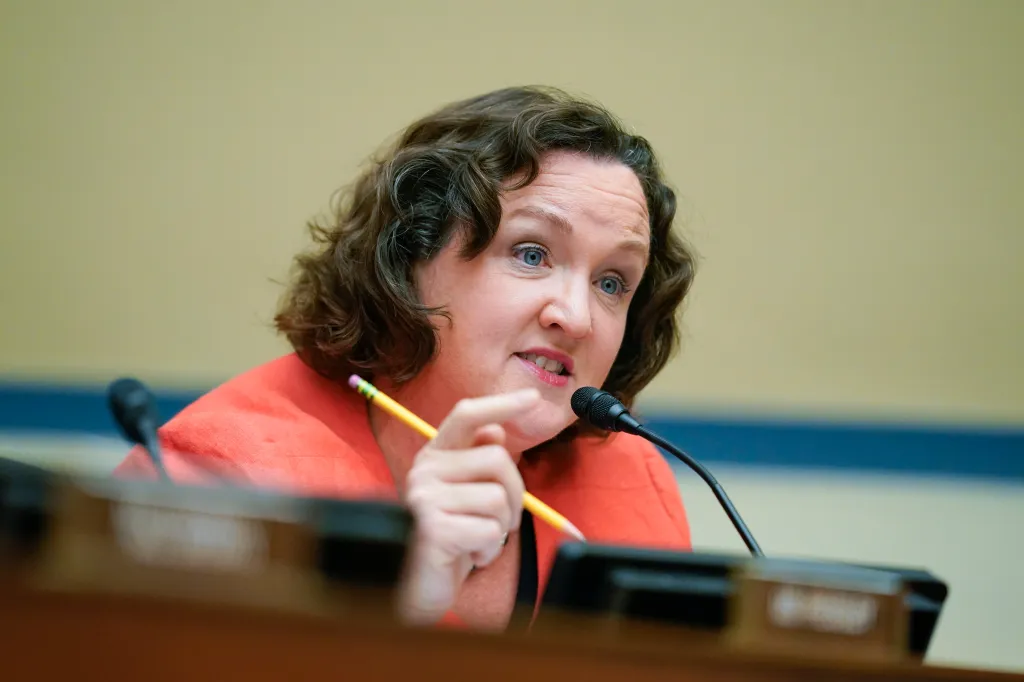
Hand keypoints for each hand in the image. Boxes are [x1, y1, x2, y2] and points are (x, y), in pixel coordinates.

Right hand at [396, 389, 539, 625]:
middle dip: (514, 493)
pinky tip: (469, 557)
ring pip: (498, 498)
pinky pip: (489, 531)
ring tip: (478, 541)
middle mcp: (424, 470)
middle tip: (500, 521)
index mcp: (434, 456)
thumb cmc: (448, 539)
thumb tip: (496, 430)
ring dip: (501, 528)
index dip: (501, 404)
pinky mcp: (432, 530)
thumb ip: (477, 462)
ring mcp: (424, 498)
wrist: (415, 588)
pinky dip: (489, 550)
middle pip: (497, 458)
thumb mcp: (465, 496)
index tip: (533, 398)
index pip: (466, 415)